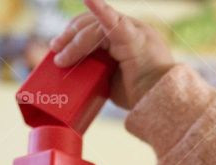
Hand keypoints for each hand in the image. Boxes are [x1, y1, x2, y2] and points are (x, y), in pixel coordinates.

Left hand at [50, 0, 175, 109]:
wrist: (160, 103)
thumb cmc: (140, 95)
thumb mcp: (111, 78)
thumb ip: (97, 68)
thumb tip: (75, 72)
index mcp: (126, 37)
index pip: (95, 27)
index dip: (75, 34)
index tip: (58, 46)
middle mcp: (130, 28)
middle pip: (91, 24)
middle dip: (70, 36)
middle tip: (55, 50)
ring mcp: (134, 30)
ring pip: (95, 28)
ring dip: (75, 43)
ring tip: (61, 59)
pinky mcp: (134, 38)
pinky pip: (114, 22)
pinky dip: (100, 10)